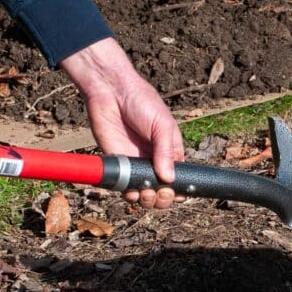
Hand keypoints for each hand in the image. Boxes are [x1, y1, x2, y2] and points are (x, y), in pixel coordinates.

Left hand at [60, 38, 184, 208]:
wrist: (111, 92)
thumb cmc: (141, 102)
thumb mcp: (161, 124)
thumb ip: (166, 152)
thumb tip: (169, 179)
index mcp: (170, 151)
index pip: (179, 178)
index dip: (180, 190)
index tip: (178, 194)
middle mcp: (154, 161)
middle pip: (162, 191)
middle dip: (164, 198)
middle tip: (161, 193)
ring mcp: (136, 164)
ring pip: (144, 193)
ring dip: (147, 199)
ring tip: (146, 192)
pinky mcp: (118, 165)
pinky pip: (124, 186)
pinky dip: (129, 194)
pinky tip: (132, 191)